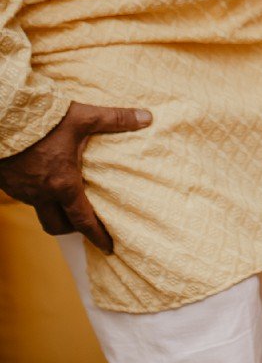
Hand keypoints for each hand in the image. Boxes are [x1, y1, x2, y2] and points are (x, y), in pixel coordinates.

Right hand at [0, 100, 151, 252]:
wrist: (4, 115)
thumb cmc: (43, 119)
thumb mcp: (84, 117)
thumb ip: (116, 119)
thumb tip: (147, 117)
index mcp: (62, 184)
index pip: (83, 220)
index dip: (97, 236)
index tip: (108, 248)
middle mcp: (40, 193)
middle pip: (57, 225)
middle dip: (73, 229)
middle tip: (86, 223)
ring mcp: (21, 190)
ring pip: (39, 210)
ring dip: (54, 209)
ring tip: (66, 197)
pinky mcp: (7, 182)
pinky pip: (25, 196)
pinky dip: (38, 194)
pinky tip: (43, 178)